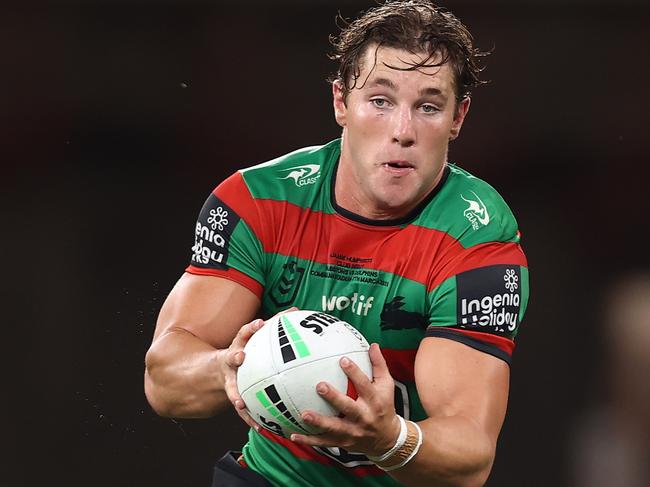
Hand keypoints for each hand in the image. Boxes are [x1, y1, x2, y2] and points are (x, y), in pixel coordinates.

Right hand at [221, 307, 297, 430]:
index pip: (243, 333)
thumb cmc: (248, 350)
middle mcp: (231, 361)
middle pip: (230, 357)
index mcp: (240, 345)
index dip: (251, 327)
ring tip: (241, 404)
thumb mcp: (257, 337)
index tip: (260, 322)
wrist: (220, 370)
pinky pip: (241, 409)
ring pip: (231, 387)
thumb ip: (276, 325)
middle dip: (234, 356)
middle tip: (241, 356)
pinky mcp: (233, 395)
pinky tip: (260, 428)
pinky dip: (249, 418)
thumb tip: (296, 310)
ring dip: (235, 394)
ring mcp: (229, 379)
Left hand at [290, 343, 400, 456]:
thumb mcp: (387, 386)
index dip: (355, 372)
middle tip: (319, 386)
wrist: (387, 439)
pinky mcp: (343, 442)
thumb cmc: (384, 406)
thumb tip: (372, 345)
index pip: (365, 385)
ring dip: (319, 422)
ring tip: (304, 414)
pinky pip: (324, 442)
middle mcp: (364, 417)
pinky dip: (309, 440)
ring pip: (335, 428)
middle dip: (334, 398)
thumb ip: (379, 365)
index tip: (342, 359)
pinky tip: (293, 435)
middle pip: (348, 408)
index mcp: (375, 401)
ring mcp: (353, 432)